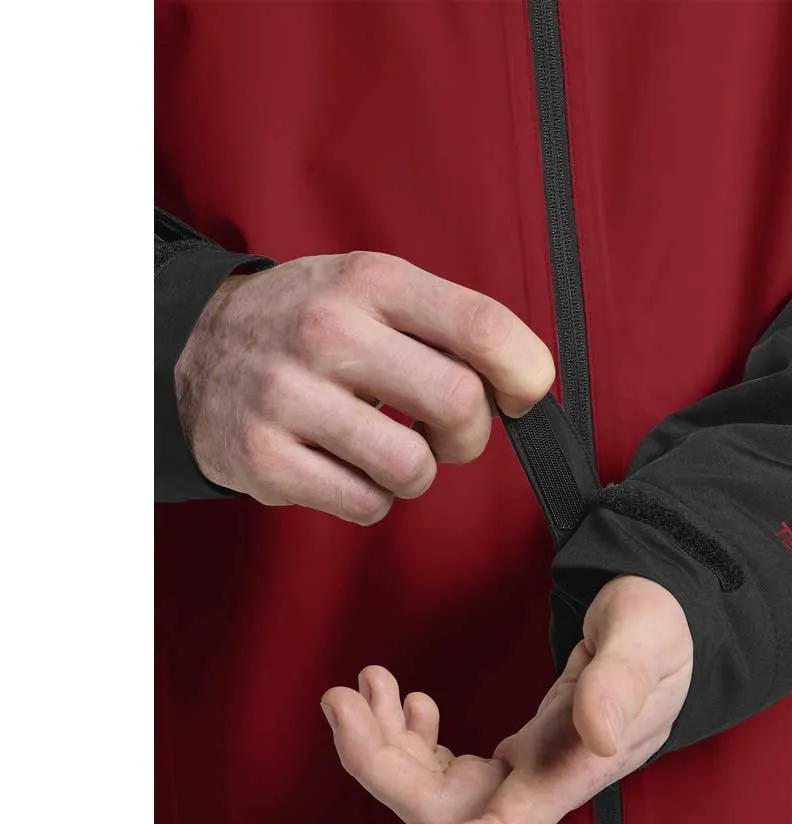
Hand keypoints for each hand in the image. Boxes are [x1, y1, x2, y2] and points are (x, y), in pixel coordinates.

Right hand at [175, 253, 554, 521]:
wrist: (197, 348)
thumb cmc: (310, 325)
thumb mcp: (372, 290)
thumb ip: (446, 325)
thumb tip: (524, 383)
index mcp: (371, 282)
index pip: (481, 324)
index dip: (525, 372)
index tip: (522, 394)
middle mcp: (327, 331)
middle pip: (459, 403)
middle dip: (469, 434)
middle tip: (446, 432)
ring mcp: (289, 396)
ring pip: (414, 467)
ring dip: (417, 472)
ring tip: (386, 447)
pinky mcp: (265, 458)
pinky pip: (367, 505)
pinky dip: (372, 497)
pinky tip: (345, 466)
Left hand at [320, 575, 692, 823]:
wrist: (661, 626)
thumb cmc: (659, 629)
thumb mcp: (645, 638)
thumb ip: (622, 682)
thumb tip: (599, 738)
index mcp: (569, 772)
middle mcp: (538, 786)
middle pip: (439, 810)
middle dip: (377, 763)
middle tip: (339, 697)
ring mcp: (522, 772)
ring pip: (432, 787)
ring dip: (383, 744)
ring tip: (361, 685)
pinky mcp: (514, 752)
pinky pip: (444, 766)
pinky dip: (409, 735)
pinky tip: (406, 699)